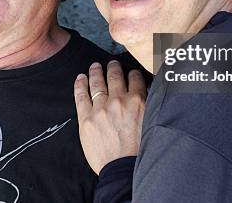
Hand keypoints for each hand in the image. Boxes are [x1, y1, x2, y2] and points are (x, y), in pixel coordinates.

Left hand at [74, 60, 146, 174]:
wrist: (123, 169)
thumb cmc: (140, 150)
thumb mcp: (151, 122)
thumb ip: (147, 106)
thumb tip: (145, 94)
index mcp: (138, 101)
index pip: (135, 78)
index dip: (133, 73)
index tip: (131, 72)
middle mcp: (119, 101)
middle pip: (115, 76)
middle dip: (114, 67)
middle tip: (112, 63)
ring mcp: (101, 108)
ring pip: (97, 82)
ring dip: (96, 71)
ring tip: (95, 66)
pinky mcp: (86, 118)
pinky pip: (81, 95)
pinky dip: (80, 84)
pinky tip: (80, 77)